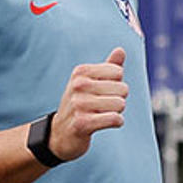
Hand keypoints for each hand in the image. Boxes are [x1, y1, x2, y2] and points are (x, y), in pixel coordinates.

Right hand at [49, 47, 128, 161]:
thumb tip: (121, 50)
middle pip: (122, 89)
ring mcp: (79, 104)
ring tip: (102, 115)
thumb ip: (108, 66)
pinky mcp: (83, 123)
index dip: (116, 84)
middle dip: (118, 99)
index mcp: (81, 71)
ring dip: (117, 112)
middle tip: (103, 106)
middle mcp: (79, 85)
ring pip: (120, 104)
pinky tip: (105, 123)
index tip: (103, 92)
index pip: (118, 72)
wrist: (60, 133)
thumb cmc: (80, 104)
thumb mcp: (90, 82)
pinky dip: (117, 122)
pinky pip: (115, 119)